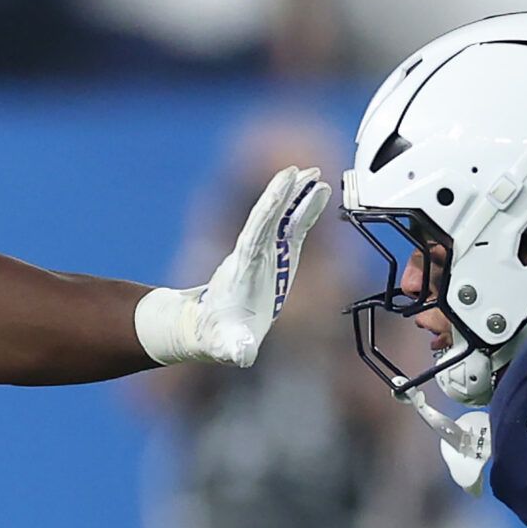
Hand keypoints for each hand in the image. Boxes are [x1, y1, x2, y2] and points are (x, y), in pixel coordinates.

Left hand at [134, 166, 330, 366]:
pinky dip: (304, 213)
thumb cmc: (220, 337)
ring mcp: (265, 254)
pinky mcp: (274, 258)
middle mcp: (254, 254)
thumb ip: (235, 348)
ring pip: (282, 219)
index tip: (284, 182)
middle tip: (304, 171)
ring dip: (298, 198)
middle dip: (286, 194)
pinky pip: (291, 230)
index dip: (271, 207)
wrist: (209, 329)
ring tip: (316, 176)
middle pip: (270, 217)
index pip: (258, 230)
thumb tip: (240, 356)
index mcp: (245, 268)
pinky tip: (317, 196)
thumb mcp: (227, 346)